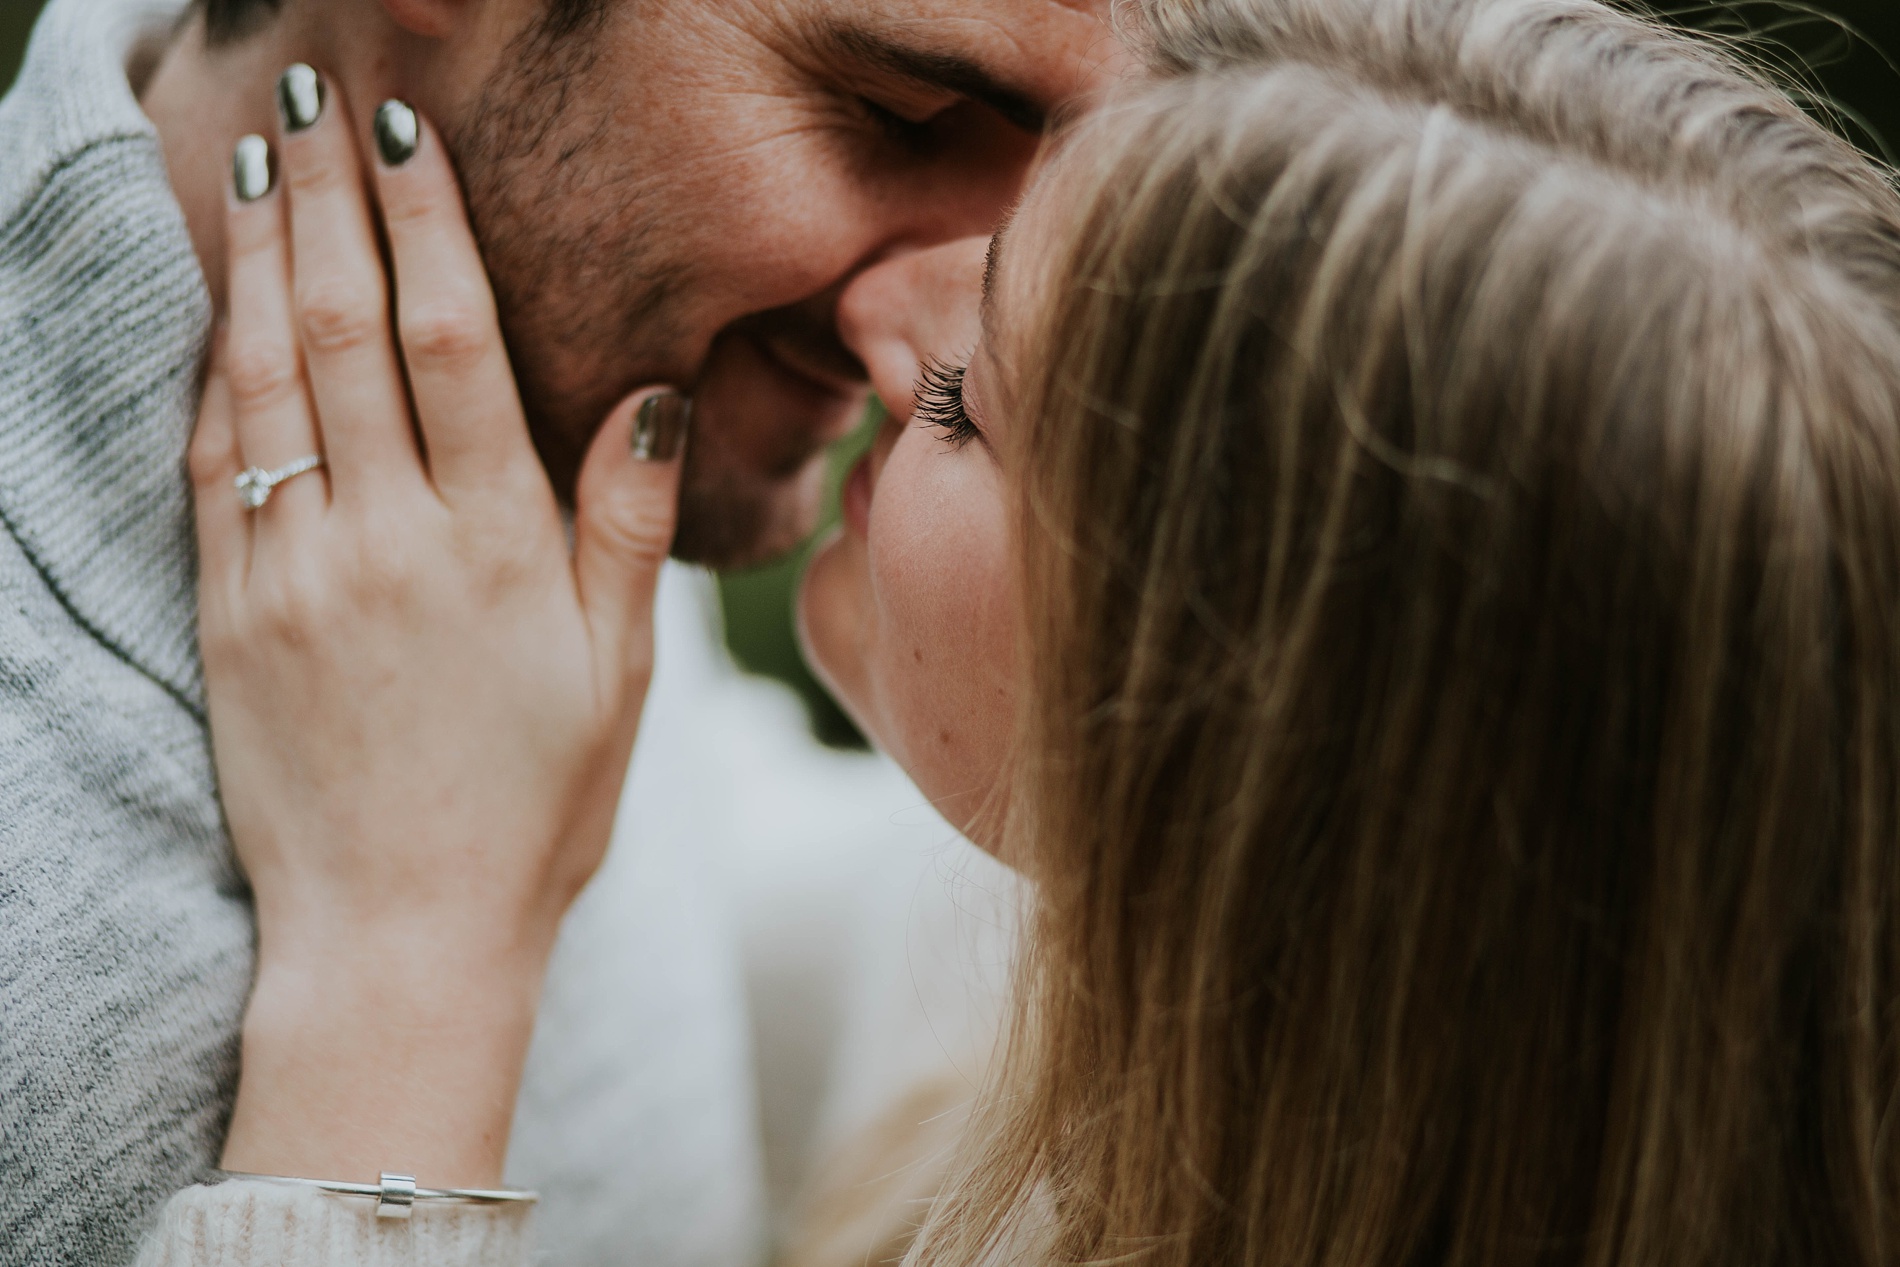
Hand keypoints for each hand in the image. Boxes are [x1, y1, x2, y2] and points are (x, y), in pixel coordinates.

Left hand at [188, 76, 689, 1184]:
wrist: (400, 935)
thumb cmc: (535, 809)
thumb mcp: (620, 676)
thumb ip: (625, 526)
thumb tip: (650, 392)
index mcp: (498, 547)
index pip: (455, 343)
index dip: (428, 227)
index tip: (407, 139)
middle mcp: (390, 542)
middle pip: (346, 331)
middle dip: (326, 203)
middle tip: (310, 104)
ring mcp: (295, 575)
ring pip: (265, 381)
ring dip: (256, 261)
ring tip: (253, 167)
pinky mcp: (230, 617)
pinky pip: (213, 468)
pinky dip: (212, 375)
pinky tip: (215, 312)